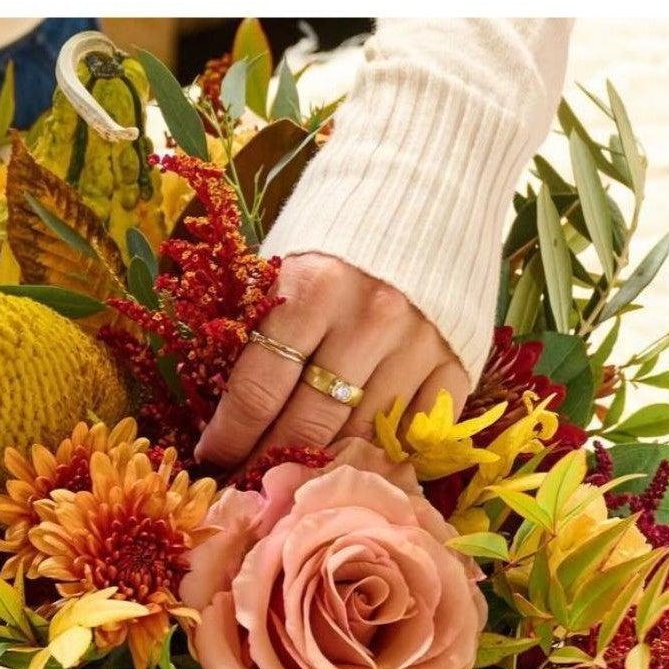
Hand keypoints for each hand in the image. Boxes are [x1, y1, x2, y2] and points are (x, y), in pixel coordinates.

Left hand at [195, 254, 468, 474]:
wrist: (426, 182)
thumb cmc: (335, 229)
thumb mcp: (284, 263)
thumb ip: (263, 332)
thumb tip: (230, 414)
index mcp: (311, 291)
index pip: (258, 391)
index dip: (230, 437)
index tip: (211, 461)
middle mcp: (368, 320)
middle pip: (307, 426)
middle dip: (267, 464)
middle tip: (245, 485)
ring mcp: (418, 344)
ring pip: (360, 438)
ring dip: (322, 468)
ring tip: (292, 483)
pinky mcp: (458, 361)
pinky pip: (415, 434)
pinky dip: (385, 455)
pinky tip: (356, 466)